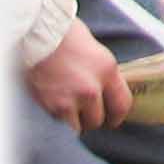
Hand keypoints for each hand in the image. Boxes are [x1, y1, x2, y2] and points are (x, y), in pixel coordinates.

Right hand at [25, 18, 132, 134]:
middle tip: (83, 113)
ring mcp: (73, 99)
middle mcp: (94, 87)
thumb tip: (103, 92)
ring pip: (79, 126)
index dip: (117, 116)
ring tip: (68, 111)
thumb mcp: (96, 53)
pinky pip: (61, 126)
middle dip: (91, 118)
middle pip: (98, 119)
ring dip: (74, 122)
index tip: (112, 120)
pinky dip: (58, 122)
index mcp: (108, 70)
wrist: (40, 36)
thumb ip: (101, 74)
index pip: (123, 103)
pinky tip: (55, 109)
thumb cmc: (66, 38)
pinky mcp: (53, 106)